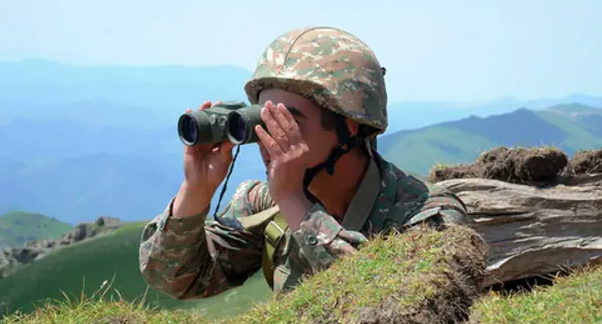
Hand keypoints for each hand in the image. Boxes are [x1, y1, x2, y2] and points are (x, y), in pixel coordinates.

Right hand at [182, 100, 234, 192]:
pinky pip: (189, 131)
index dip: (225, 119)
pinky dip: (188, 121)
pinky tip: (188, 112)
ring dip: (202, 113)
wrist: (202, 185)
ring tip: (206, 103)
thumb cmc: (215, 173)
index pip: (222, 128)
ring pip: (200, 125)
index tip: (230, 109)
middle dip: (214, 112)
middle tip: (219, 102)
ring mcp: (198, 142)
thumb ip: (227, 147)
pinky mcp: (189, 145)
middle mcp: (208, 141)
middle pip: (211, 124)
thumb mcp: (224, 158)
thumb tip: (234, 135)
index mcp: (218, 144)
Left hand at [255, 101, 312, 229]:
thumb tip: (264, 134)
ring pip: (280, 134)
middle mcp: (299, 150)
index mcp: (302, 148)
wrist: (289, 195)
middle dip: (277, 114)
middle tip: (268, 103)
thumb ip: (277, 147)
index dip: (287, 116)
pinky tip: (257, 128)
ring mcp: (291, 155)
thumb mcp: (284, 160)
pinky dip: (264, 136)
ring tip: (262, 111)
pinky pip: (272, 145)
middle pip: (288, 127)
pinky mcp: (282, 161)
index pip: (294, 128)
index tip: (279, 105)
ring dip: (270, 121)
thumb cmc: (286, 179)